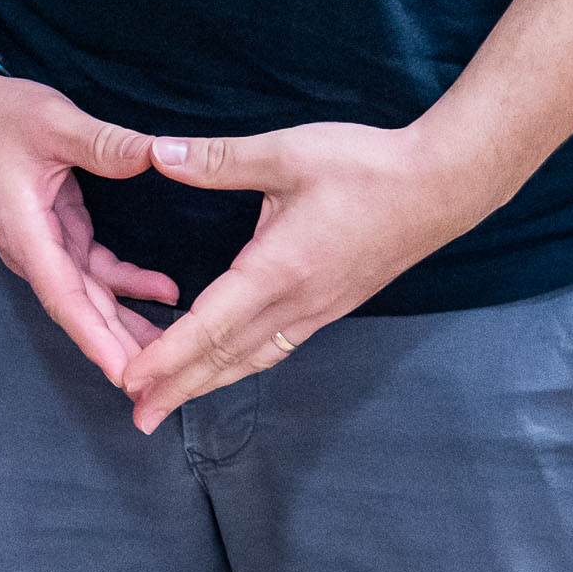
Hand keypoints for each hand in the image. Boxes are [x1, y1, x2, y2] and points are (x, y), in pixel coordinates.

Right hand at [0, 76, 180, 384]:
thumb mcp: (53, 122)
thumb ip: (104, 144)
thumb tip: (157, 154)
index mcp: (26, 233)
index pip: (65, 298)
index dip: (97, 338)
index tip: (127, 374)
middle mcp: (33, 251)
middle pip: (81, 310)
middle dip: (121, 346)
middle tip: (166, 380)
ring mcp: (45, 245)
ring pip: (91, 297)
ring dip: (128, 323)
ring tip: (176, 350)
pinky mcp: (57, 234)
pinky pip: (95, 271)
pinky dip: (127, 285)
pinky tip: (163, 292)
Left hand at [114, 121, 494, 432]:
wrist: (441, 186)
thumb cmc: (366, 166)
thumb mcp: (286, 153)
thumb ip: (218, 158)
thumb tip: (158, 152)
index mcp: (277, 270)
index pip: (209, 325)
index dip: (167, 356)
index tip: (131, 380)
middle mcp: (296, 302)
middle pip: (227, 358)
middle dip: (178, 388)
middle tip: (139, 419)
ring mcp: (318, 310)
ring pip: (253, 358)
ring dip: (209, 382)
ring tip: (174, 402)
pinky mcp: (333, 305)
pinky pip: (277, 346)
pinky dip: (243, 363)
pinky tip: (229, 365)